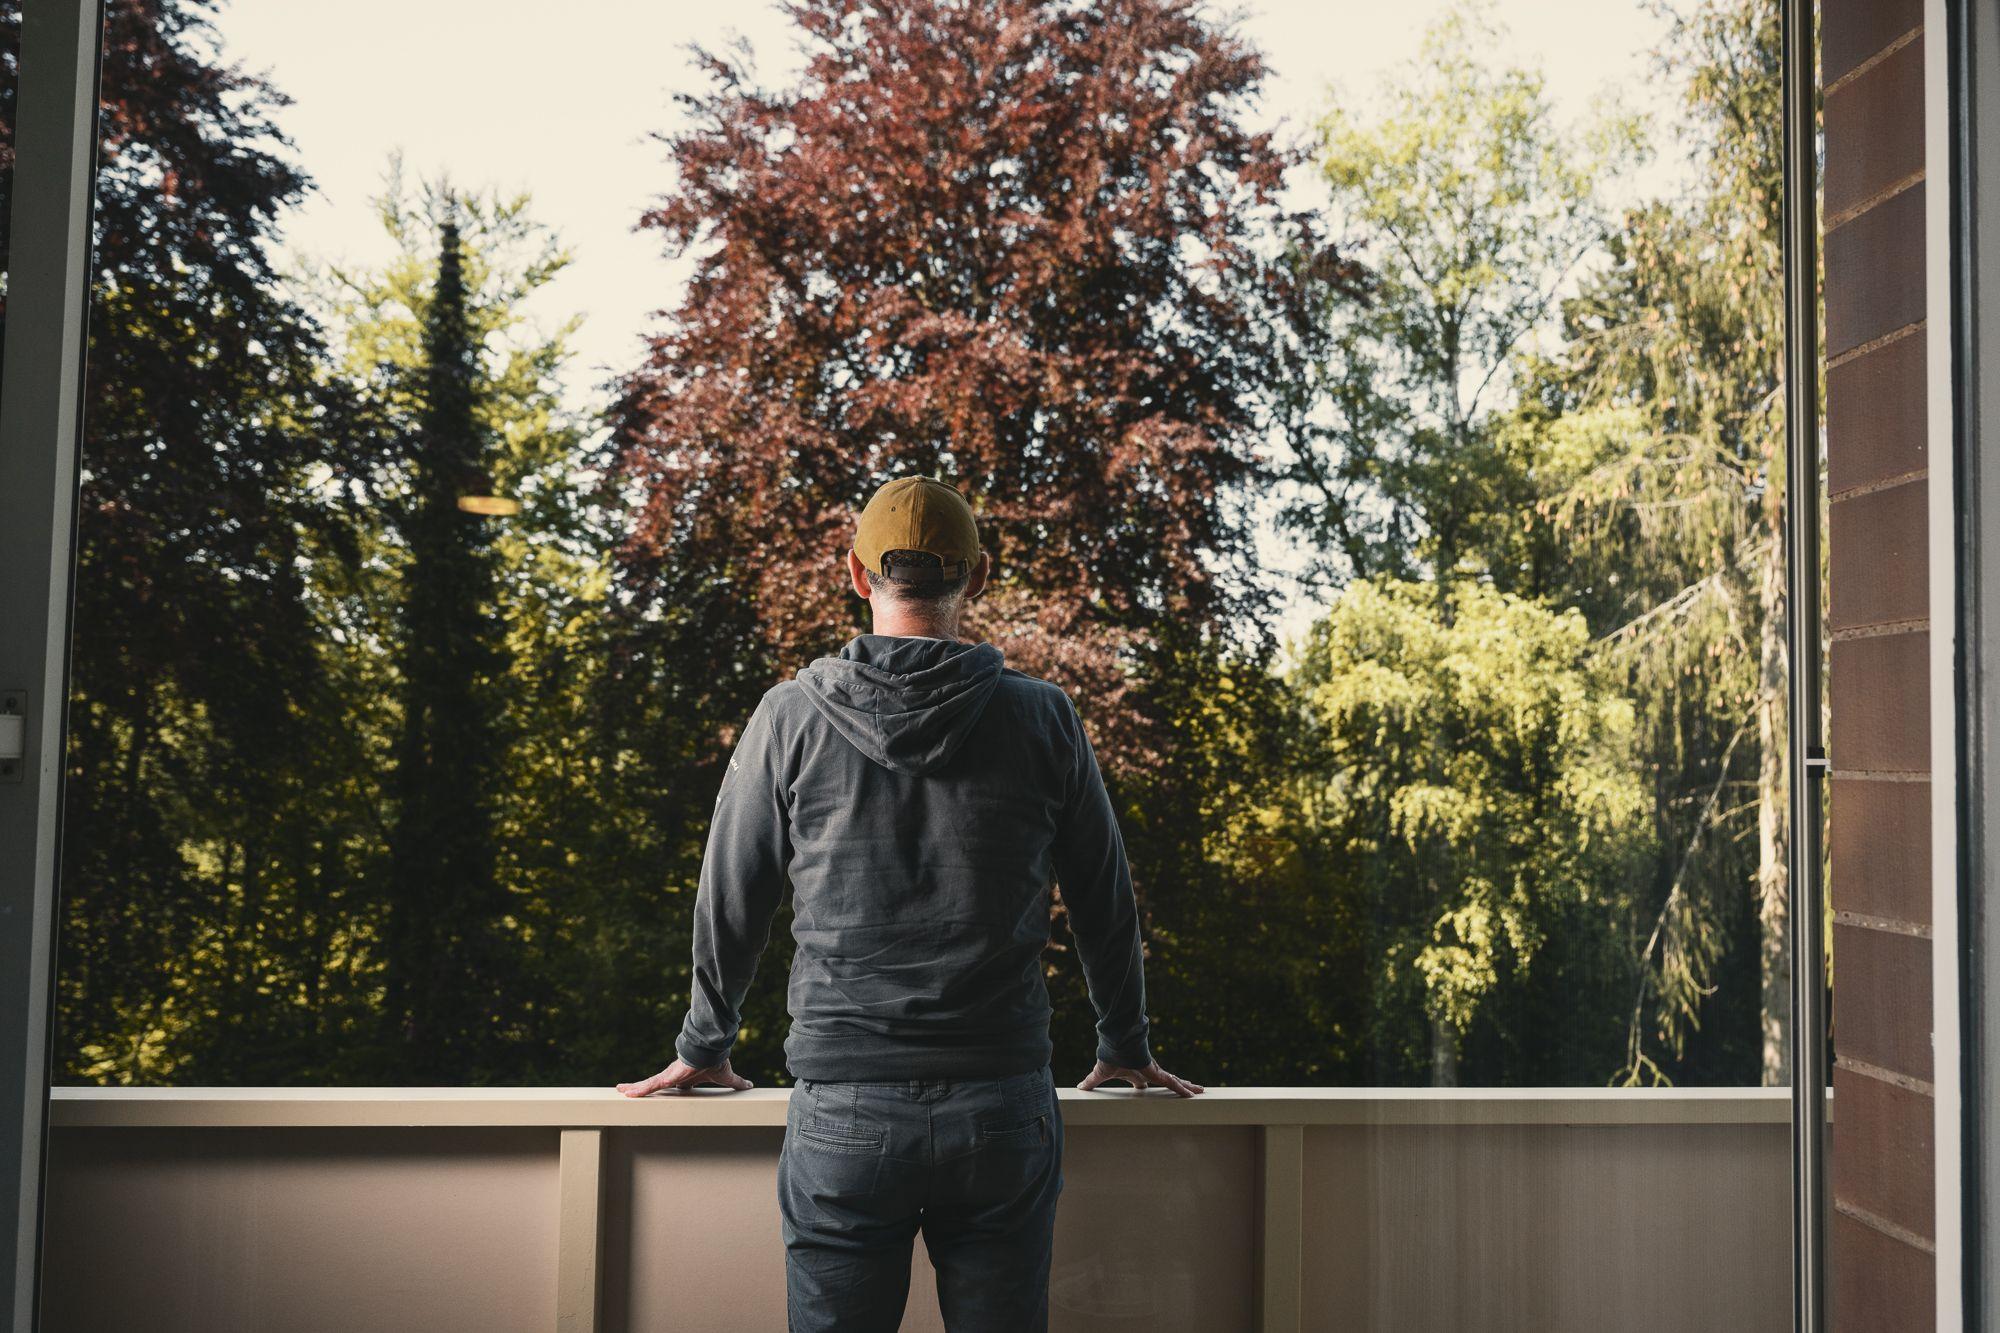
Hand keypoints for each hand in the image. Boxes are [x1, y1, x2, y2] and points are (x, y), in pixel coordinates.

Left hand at [615, 1056, 753, 1095]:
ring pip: (648, 1084)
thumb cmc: (718, 1060)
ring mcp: (668, 1075)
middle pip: (655, 1084)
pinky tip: (626, 1093)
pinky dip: (638, 1089)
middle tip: (629, 1091)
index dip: (665, 1087)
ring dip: (635, 1088)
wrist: (712, 1050)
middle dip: (642, 1087)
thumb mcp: (726, 1077)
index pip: (672, 1084)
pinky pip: (649, 1085)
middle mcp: (674, 1075)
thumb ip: (737, 1082)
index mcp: (686, 1077)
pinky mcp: (666, 1076)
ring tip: (620, 1091)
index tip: (662, 1089)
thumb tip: (751, 1086)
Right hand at [1076, 1058, 1204, 1097]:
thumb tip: (1079, 1087)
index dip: (1144, 1086)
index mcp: (1135, 1073)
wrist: (1117, 1044)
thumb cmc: (1109, 1057)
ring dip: (1186, 1086)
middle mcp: (1148, 1072)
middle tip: (1187, 1091)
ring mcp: (1156, 1072)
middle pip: (1166, 1081)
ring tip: (1200, 1091)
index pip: (1143, 1081)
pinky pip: (1174, 1083)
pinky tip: (1195, 1094)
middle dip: (1176, 1085)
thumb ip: (1091, 1081)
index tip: (1144, 1088)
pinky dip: (1184, 1089)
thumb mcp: (1100, 1074)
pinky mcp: (1159, 1073)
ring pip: (1174, 1081)